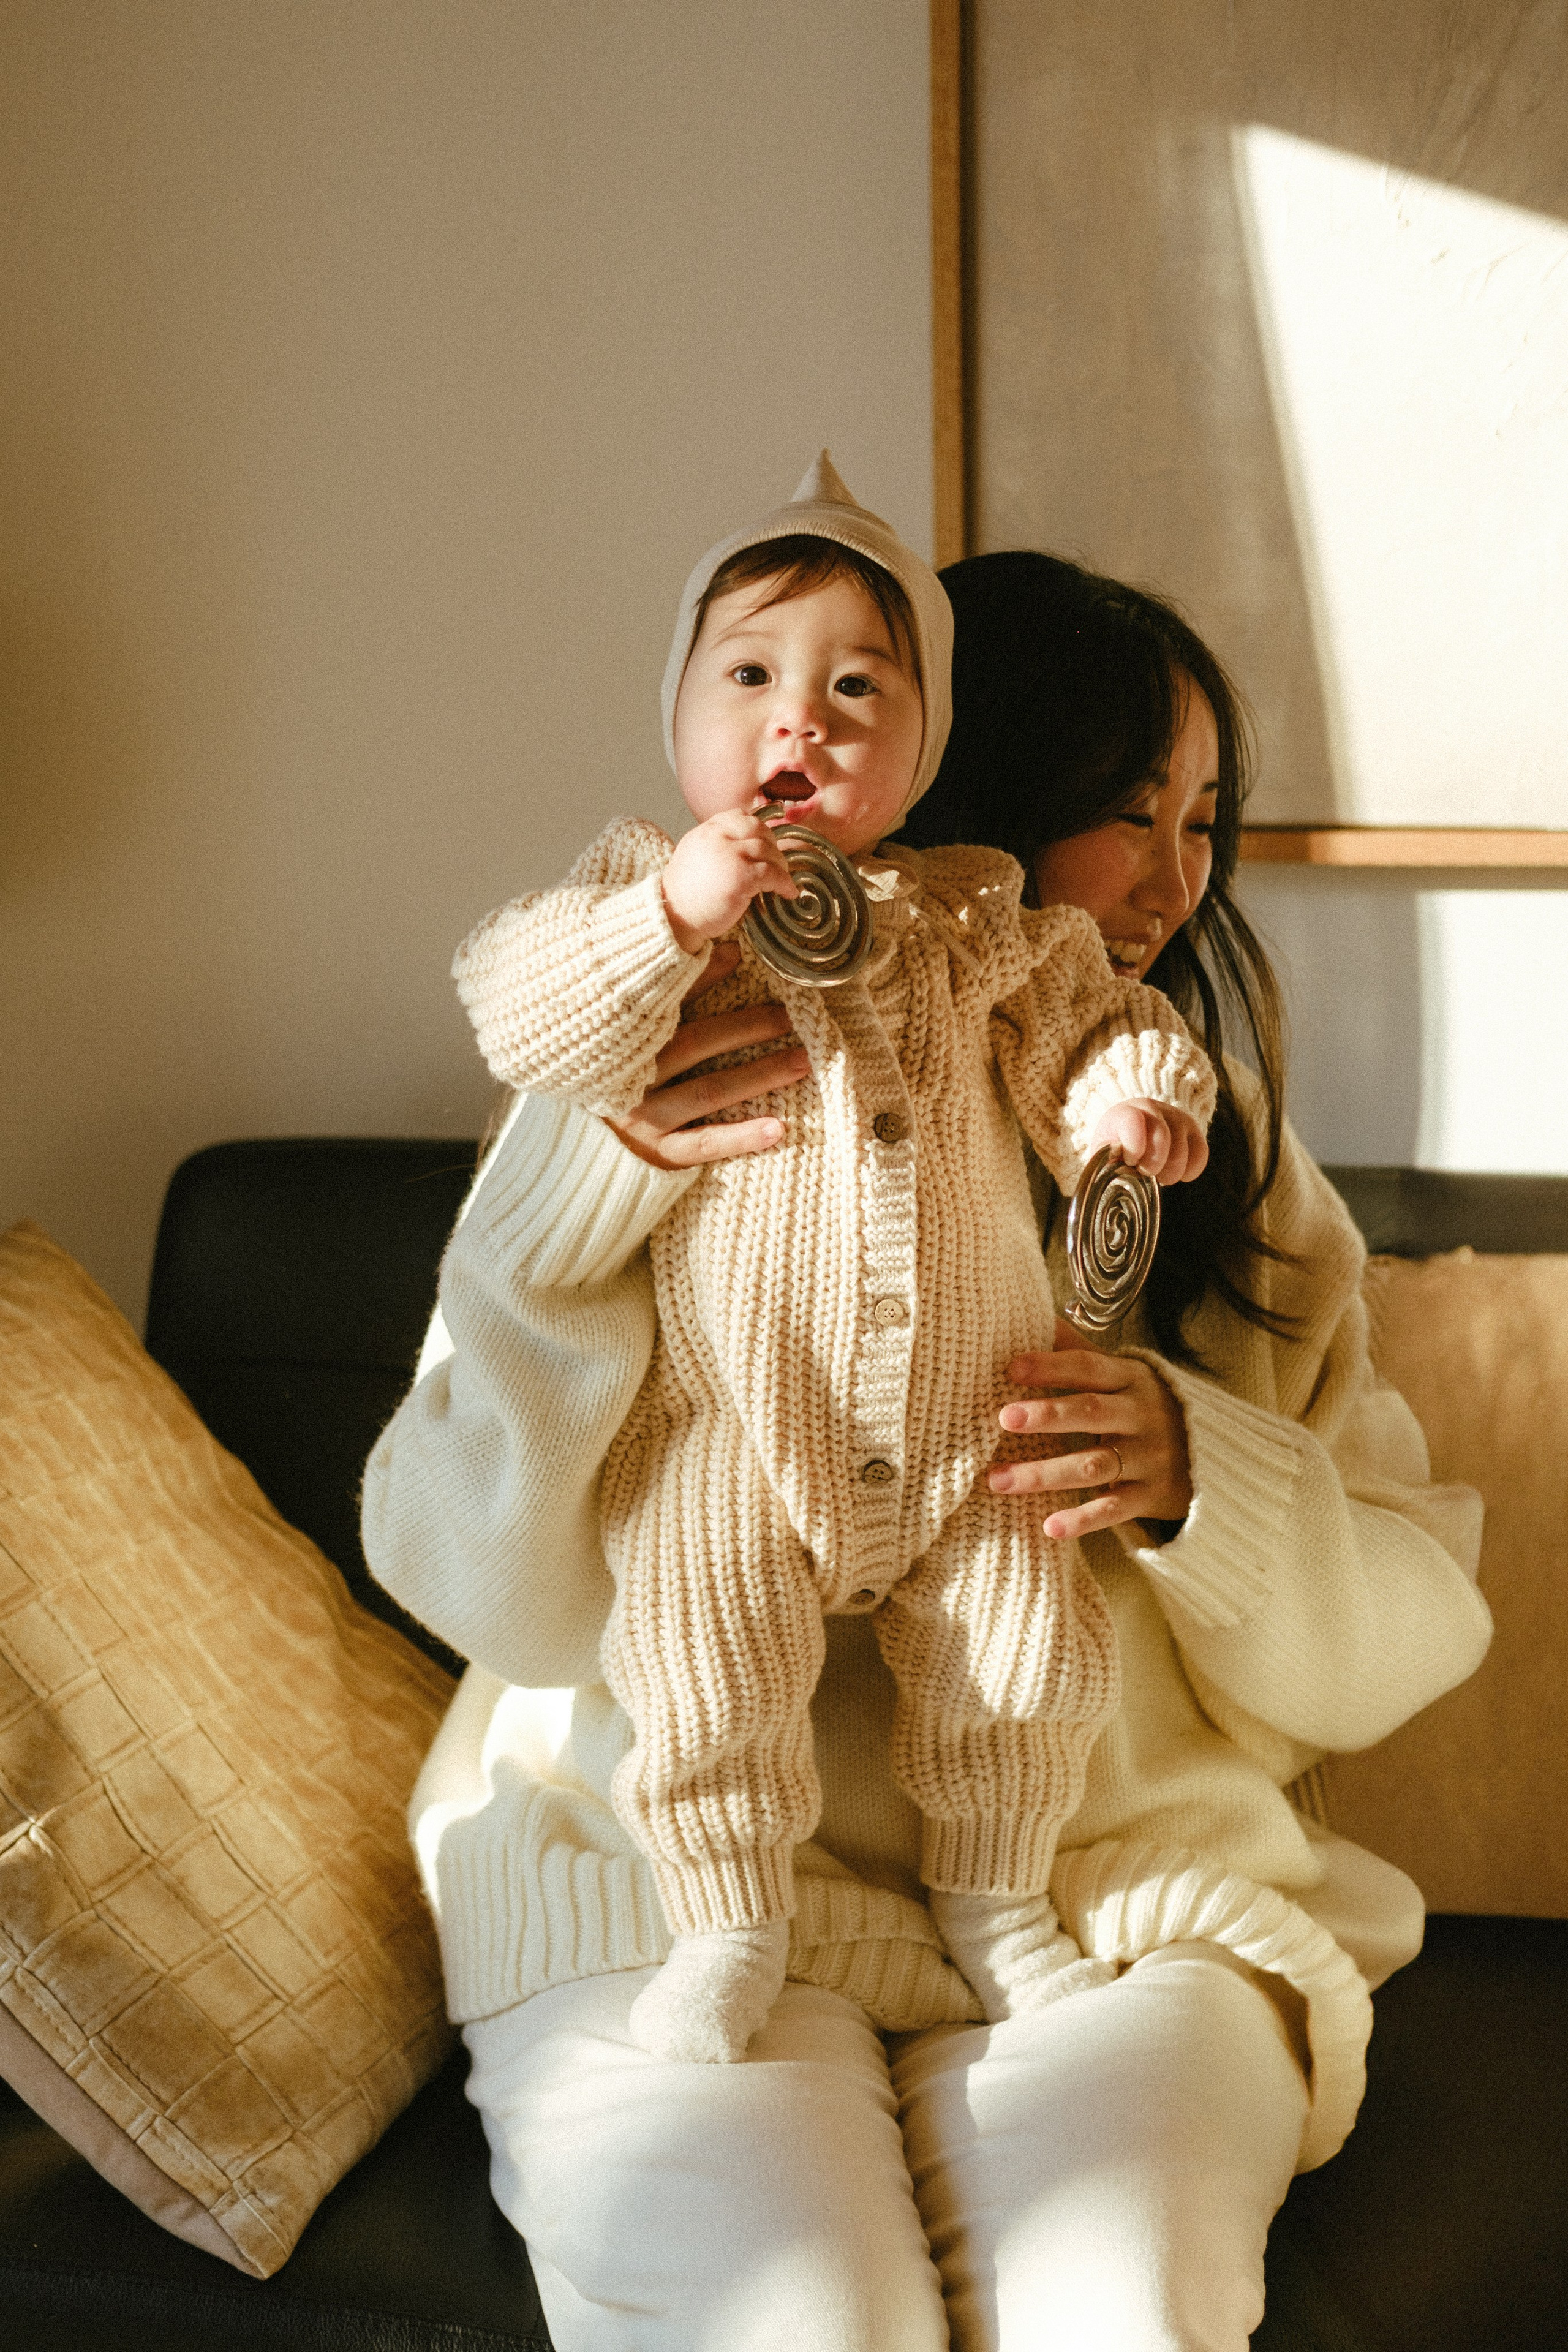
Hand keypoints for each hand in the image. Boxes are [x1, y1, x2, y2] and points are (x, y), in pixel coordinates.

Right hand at [608, 943, 809, 1168]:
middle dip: (747, 1027)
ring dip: (758, 1076)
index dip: (702, 976)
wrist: (589, 1148)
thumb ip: (678, 993)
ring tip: (801, 1062)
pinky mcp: (660, 1153)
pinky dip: (742, 1136)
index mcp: (627, 1040)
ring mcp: (645, 1116)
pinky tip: (778, 1127)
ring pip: (708, 1091)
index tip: (739, 954)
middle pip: (696, 1043)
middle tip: (790, 1016)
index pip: (668, 1002)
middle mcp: (635, 1075)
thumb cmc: (623, 1078)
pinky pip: (704, 1142)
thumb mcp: (639, 1033)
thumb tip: (731, 947)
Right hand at [662, 810, 797, 953]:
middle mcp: (718, 837)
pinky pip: (772, 873)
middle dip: (772, 846)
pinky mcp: (741, 877)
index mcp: (707, 830)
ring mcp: (730, 855)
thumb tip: (746, 844)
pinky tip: (787, 892)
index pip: (740, 816)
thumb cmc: (687, 893)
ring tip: (781, 881)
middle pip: (759, 830)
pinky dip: (784, 883)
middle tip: (776, 864)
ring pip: (768, 851)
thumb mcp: (696, 855)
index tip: (765, 845)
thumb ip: (717, 843)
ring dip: (780, 866)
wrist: (674, 916)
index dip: (758, 830)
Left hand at [986, 1320, 1192, 1541]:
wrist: (1216, 1454)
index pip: (1089, 1368)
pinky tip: (1049, 1527)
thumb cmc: (1147, 1407)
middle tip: (1004, 1418)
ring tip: (998, 1480)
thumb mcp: (1124, 1374)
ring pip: (1093, 1465)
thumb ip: (1079, 1350)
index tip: (1011, 1367)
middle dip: (1047, 1415)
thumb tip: (1033, 1314)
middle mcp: (1141, 1416)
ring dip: (1044, 1474)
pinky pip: (1113, 1509)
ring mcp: (1148, 1459)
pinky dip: (1082, 1519)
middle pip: (1091, 1412)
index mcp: (1132, 1380)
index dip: (1051, 1366)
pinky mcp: (1151, 1496)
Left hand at [1090, 1099, 1207, 1184]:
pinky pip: (1200, 1155)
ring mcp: (1176, 1117)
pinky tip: (1174, 1172)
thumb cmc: (1117, 1150)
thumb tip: (1115, 1173)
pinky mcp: (1194, 1130)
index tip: (1130, 1161)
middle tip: (1144, 1172)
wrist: (1135, 1136)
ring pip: (1181, 1152)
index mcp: (1122, 1113)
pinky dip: (1188, 1172)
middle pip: (1162, 1137)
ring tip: (1157, 1174)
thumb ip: (1105, 1164)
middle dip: (1152, 1166)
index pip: (1132, 1121)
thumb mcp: (1104, 1156)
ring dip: (1169, 1173)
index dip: (1134, 1146)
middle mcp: (1151, 1108)